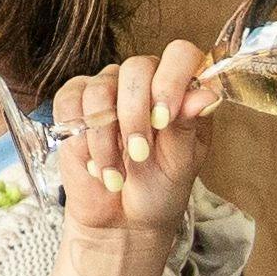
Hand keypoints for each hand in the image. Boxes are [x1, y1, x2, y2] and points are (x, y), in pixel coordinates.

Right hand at [47, 38, 218, 251]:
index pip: (180, 55)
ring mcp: (107, 90)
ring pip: (100, 89)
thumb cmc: (160, 189)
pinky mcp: (75, 106)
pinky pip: (69, 102)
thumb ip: (190, 125)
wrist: (121, 220)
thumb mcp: (182, 163)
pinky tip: (95, 164)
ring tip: (117, 173)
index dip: (172, 79)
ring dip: (106, 139)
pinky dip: (82, 139)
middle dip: (135, 116)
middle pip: (136, 67)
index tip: (164, 117)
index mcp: (180, 90)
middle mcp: (145, 83)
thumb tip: (206, 94)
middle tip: (139, 154)